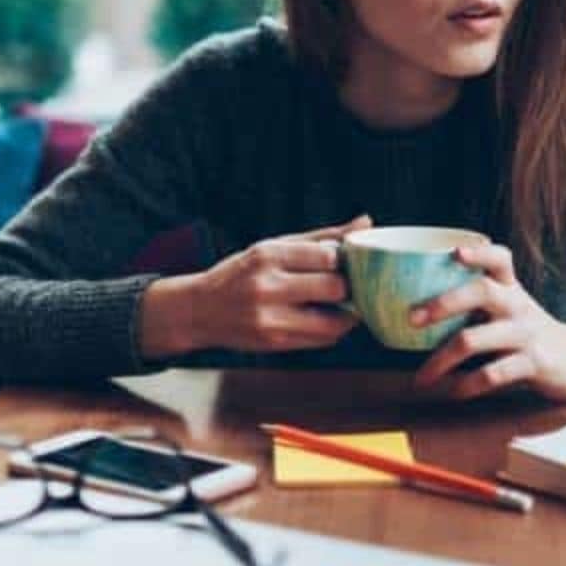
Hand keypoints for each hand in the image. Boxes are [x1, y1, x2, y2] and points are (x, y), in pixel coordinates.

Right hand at [139, 215, 369, 356]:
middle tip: (349, 284)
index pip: (328, 255)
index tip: (347, 261)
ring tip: (340, 304)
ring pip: (334, 322)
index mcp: (268, 255)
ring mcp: (270, 318)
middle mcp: (267, 286)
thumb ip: (321, 237)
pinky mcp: (274, 342)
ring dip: (346, 314)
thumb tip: (366, 222)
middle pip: (334, 288)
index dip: (345, 259)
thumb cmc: (243, 273)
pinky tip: (324, 318)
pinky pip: (321, 340)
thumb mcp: (274, 246)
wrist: (199, 310)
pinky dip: (331, 329)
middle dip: (348, 287)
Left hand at [410, 243, 565, 400]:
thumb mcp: (510, 308)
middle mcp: (518, 305)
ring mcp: (527, 334)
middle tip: (411, 319)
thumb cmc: (530, 333)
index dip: (478, 251)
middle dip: (442, 304)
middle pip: (481, 292)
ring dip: (441, 360)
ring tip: (421, 377)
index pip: (499, 258)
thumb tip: (415, 311)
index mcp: (512, 288)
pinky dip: (466, 386)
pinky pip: (492, 374)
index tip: (454, 253)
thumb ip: (477, 302)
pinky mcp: (534, 364)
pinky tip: (452, 393)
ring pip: (476, 339)